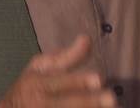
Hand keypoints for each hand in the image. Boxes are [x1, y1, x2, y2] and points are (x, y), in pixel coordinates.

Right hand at [0, 35, 116, 107]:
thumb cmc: (28, 87)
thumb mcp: (39, 68)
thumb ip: (65, 56)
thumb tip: (87, 39)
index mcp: (38, 83)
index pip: (61, 82)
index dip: (79, 81)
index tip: (98, 79)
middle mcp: (40, 103)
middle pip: (69, 104)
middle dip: (89, 102)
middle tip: (111, 99)